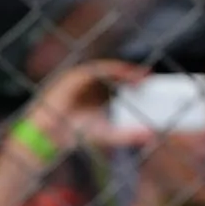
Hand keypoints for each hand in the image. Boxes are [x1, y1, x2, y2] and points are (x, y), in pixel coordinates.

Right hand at [21, 59, 153, 155]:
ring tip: (135, 75)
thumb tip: (152, 135)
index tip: (149, 80)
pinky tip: (117, 74)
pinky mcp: (72, 77)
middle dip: (131, 73)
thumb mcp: (109, 134)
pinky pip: (92, 70)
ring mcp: (81, 79)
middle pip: (114, 73)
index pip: (120, 82)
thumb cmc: (78, 133)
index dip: (134, 80)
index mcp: (100, 94)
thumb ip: (128, 135)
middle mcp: (92, 84)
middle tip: (147, 76)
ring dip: (121, 70)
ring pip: (105, 69)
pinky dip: (105, 71)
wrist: (52, 136)